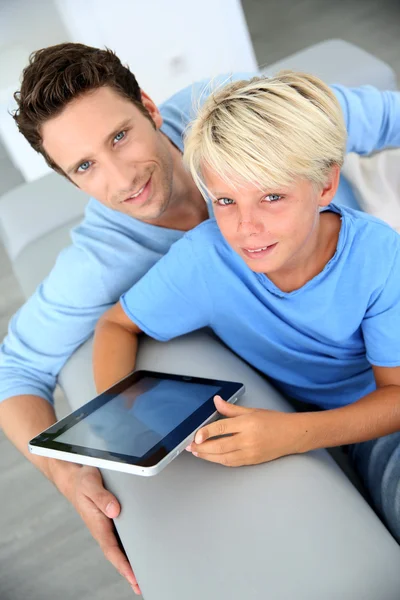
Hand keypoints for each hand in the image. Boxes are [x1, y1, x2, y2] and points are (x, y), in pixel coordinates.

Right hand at [55, 465, 140, 594]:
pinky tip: (139, 553)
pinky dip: (130, 548)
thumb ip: (102, 497)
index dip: (122, 564)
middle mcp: (103, 527)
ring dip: (130, 562)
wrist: (75, 477)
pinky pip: (121, 537)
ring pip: (120, 547)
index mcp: (97, 523)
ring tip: (142, 578)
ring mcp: (107, 524)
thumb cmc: (83, 480)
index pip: (111, 549)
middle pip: (117, 554)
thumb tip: (115, 510)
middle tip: (141, 587)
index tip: (133, 577)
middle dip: (128, 571)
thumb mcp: (91, 483)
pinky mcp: (111, 519)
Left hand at [186, 395, 304, 466]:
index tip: (195, 435)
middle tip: (190, 446)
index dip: (206, 433)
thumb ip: (231, 408)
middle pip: (219, 445)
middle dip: (202, 447)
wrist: (293, 435)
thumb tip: (216, 400)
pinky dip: (219, 460)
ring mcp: (250, 452)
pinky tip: (211, 457)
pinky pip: (232, 463)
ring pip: (223, 457)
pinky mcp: (252, 461)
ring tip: (197, 452)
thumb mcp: (252, 410)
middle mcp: (248, 439)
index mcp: (247, 423)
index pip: (221, 428)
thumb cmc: (274, 421)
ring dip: (207, 456)